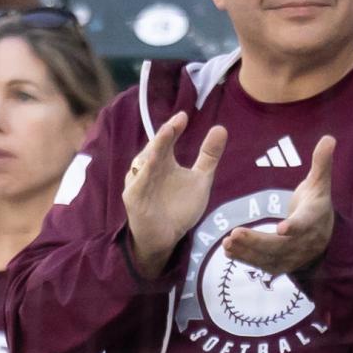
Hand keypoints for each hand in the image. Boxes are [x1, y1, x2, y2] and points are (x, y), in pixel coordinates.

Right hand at [124, 112, 226, 279]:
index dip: (174, 128)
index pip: (167, 140)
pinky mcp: (133, 197)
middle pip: (155, 148)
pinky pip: (138, 183)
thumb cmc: (179, 207)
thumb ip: (208, 156)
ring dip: (154, 150)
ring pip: (144, 163)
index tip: (184, 116)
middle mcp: (148, 167)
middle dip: (164, 136)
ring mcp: (139, 181)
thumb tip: (220, 128)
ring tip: (165, 136)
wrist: (166, 237)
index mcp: (163, 161)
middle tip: (175, 124)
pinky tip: (152, 163)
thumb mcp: (200, 180)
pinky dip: (144, 173)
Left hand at [223, 136, 336, 277]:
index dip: (295, 227)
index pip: (305, 224)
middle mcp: (304, 241)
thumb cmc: (316, 204)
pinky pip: (263, 265)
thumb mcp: (320, 183)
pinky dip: (246, 259)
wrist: (325, 237)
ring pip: (270, 257)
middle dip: (258, 241)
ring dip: (248, 251)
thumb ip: (321, 163)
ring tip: (227, 242)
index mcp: (314, 218)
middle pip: (281, 245)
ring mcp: (293, 256)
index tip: (282, 228)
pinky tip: (229, 250)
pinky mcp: (282, 264)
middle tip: (235, 233)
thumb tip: (329, 138)